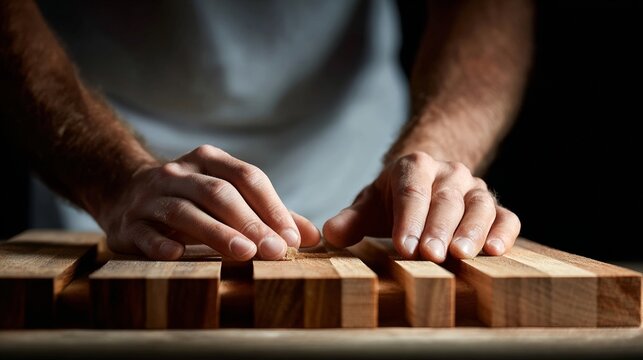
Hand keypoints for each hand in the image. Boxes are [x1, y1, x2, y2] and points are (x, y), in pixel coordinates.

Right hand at [96, 145, 320, 259]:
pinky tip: (178, 256)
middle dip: (249, 222)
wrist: (125, 191)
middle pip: (219, 194)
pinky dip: (161, 243)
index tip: (292, 238)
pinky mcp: (129, 222)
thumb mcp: (228, 196)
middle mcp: (180, 173)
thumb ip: (268, 213)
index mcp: (209, 161)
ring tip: (243, 254)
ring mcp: (152, 196)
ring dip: (215, 233)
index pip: (247, 177)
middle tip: (275, 251)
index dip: (271, 206)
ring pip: (185, 212)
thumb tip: (312, 236)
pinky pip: (146, 232)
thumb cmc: (192, 199)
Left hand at [323, 151, 519, 261]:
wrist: (427, 181)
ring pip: (478, 206)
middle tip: (431, 256)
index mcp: (414, 166)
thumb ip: (351, 220)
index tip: (403, 248)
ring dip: (472, 230)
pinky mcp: (494, 207)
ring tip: (462, 255)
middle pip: (444, 200)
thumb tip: (330, 235)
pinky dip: (503, 233)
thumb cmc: (394, 199)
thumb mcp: (370, 204)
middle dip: (437, 228)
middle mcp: (448, 173)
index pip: (411, 192)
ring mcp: (474, 189)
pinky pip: (506, 217)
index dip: (408, 220)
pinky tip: (495, 251)